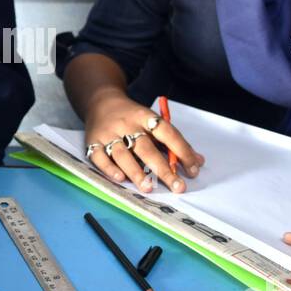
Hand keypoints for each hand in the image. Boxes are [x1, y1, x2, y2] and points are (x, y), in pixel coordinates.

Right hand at [84, 91, 203, 192]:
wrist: (100, 102)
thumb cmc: (132, 117)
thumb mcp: (153, 122)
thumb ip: (173, 142)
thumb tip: (197, 162)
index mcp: (145, 117)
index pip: (167, 132)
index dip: (182, 150)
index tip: (193, 169)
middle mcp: (127, 124)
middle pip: (146, 147)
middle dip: (162, 168)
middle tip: (176, 186)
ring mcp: (108, 133)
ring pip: (123, 154)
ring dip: (136, 172)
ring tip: (149, 187)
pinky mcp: (92, 142)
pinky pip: (99, 157)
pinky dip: (109, 168)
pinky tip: (120, 179)